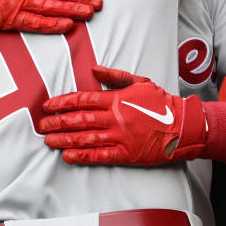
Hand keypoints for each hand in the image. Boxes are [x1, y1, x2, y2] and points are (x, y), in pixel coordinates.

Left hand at [38, 65, 205, 165]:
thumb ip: (115, 76)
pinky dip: (83, 156)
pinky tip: (68, 156)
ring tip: (49, 141)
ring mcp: (120, 137)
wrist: (183, 126)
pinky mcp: (126, 154)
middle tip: (42, 125)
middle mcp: (115, 118)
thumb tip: (94, 69)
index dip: (62, 103)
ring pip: (85, 138)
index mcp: (116, 99)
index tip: (48, 106)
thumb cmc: (162, 103)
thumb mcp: (140, 82)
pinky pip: (100, 156)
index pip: (82, 100)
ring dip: (65, 140)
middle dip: (57, 122)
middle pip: (79, 120)